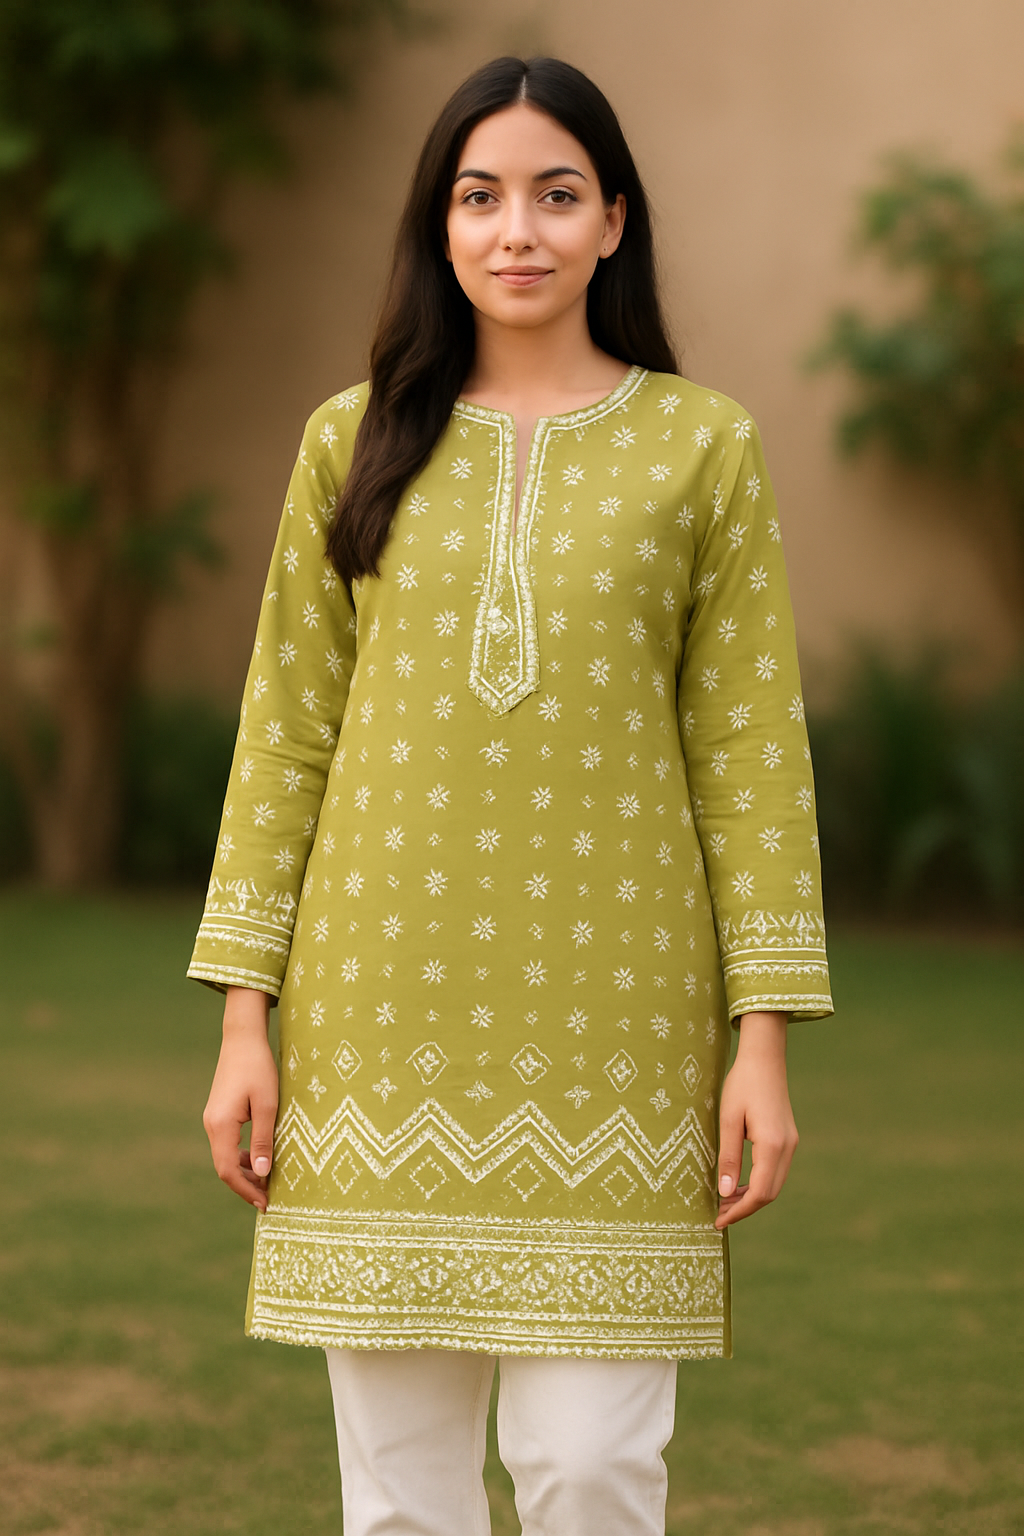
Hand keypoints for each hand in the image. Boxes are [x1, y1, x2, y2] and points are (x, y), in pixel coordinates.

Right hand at [202, 987, 277, 1211]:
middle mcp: (212, 1125)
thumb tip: (263, 1173)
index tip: (265, 1204)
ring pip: (225, 1156)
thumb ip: (263, 1140)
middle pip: (224, 1167)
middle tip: (270, 1198)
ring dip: (245, 1171)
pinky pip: (228, 1143)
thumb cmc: (258, 1068)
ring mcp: (213, 1119)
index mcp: (221, 1126)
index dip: (246, 1191)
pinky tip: (260, 1157)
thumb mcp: (267, 1105)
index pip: (227, 1171)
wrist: (242, 1038)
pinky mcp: (219, 1113)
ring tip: (268, 1181)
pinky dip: (242, 1156)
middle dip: (246, 1185)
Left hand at [715, 1011, 797, 1230]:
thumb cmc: (742, 1085)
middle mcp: (787, 1148)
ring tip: (725, 1202)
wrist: (764, 1059)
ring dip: (752, 1197)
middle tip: (718, 1215)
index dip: (739, 1211)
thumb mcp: (728, 1119)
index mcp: (772, 1145)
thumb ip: (728, 1157)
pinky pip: (775, 1171)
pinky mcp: (788, 1138)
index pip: (760, 1193)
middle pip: (769, 1193)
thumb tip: (725, 1193)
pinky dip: (758, 1183)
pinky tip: (739, 1184)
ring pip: (774, 1184)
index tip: (718, 1221)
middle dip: (745, 1208)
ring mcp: (790, 1144)